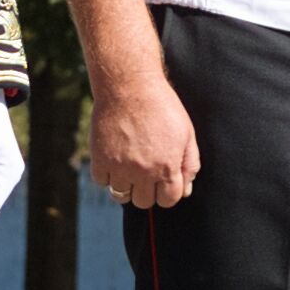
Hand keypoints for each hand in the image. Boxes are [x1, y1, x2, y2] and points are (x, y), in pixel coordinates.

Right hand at [86, 72, 201, 209]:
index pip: (168, 200)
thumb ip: (189, 163)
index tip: (162, 182)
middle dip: (147, 190)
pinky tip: (114, 159)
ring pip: (121, 196)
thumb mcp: (186, 133)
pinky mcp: (100, 159)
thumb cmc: (161, 106)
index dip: (167, 192)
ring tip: (128, 168)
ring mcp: (120, 167)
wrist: (129, 86)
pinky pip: (102, 182)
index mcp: (167, 167)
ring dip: (126, 186)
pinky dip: (107, 174)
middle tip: (145, 173)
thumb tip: (186, 189)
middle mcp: (143, 172)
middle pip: (144, 202)